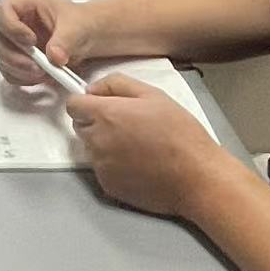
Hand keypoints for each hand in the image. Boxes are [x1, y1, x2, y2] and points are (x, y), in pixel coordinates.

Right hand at [0, 0, 92, 86]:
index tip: (30, 41)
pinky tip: (43, 77)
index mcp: (24, 5)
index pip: (1, 11)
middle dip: (11, 55)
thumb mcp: (77, 26)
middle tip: (34, 65)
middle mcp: (13, 24)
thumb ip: (65, 40)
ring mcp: (14, 44)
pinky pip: (11, 73)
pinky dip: (24, 78)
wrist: (89, 37)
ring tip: (44, 73)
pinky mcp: (19, 61)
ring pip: (1, 58)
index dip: (9, 27)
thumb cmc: (80, 23)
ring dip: (19, 69)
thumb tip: (54, 56)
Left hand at [66, 73, 230, 216]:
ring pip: (91, 148)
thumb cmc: (180, 135)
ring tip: (138, 146)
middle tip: (127, 125)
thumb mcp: (154, 95)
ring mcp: (101, 166)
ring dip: (105, 145)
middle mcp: (97, 140)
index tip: (100, 104)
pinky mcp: (108, 186)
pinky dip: (114, 166)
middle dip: (96, 123)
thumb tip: (94, 88)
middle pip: (81, 126)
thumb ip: (117, 84)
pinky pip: (102, 169)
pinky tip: (139, 163)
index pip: (73, 104)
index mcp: (105, 114)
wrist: (196, 177)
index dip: (86, 102)